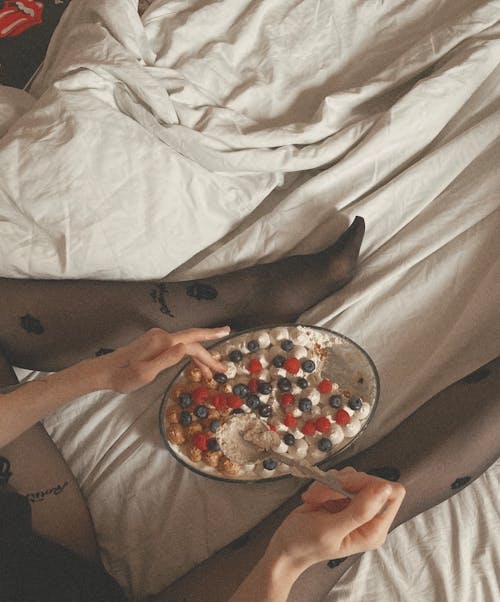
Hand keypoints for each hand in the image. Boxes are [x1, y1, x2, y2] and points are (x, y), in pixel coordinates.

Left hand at [91, 326, 229, 392]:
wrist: (104, 371)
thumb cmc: (123, 376)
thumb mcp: (145, 373)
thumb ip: (166, 359)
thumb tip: (185, 347)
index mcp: (163, 342)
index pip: (193, 341)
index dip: (210, 342)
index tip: (225, 341)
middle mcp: (162, 335)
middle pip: (192, 342)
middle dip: (208, 354)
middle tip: (221, 368)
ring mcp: (157, 337)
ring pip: (185, 345)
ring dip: (198, 357)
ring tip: (208, 373)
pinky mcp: (153, 342)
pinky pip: (177, 346)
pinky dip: (187, 355)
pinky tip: (191, 365)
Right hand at [267, 467, 404, 571]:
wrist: (285, 546)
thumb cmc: (305, 544)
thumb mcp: (330, 530)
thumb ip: (359, 511)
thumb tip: (385, 488)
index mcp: (374, 529)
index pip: (393, 493)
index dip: (371, 484)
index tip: (346, 486)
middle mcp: (368, 516)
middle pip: (370, 480)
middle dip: (343, 483)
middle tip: (321, 494)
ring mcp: (355, 505)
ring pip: (353, 476)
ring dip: (329, 483)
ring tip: (315, 499)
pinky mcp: (342, 496)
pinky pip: (340, 477)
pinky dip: (324, 483)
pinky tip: (313, 497)